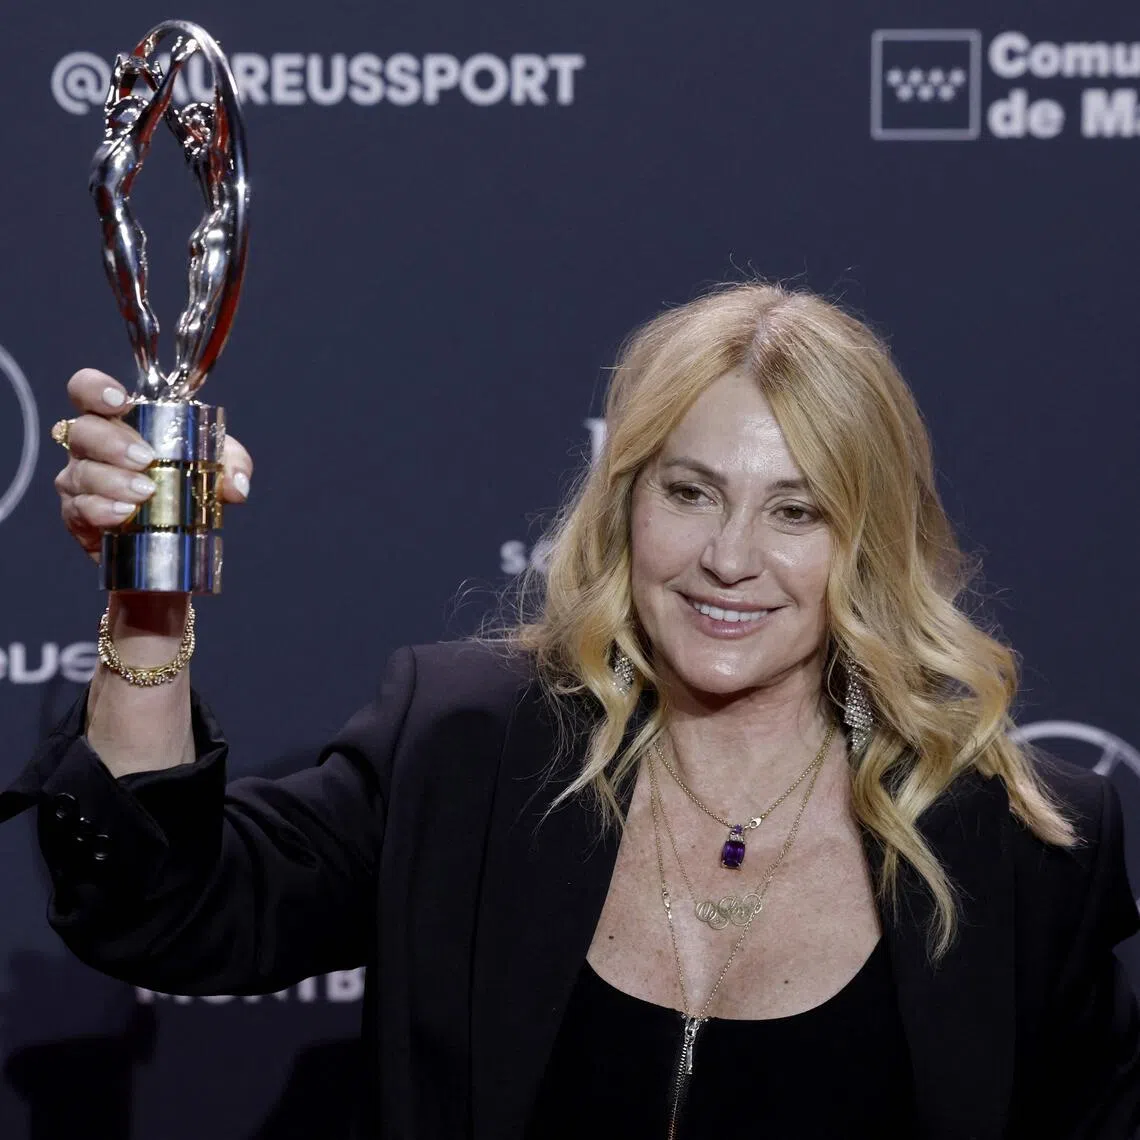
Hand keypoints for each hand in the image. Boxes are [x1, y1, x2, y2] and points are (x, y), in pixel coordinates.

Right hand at [56, 368, 252, 564]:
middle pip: (83, 431)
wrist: (172, 540)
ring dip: (113, 480)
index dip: (95, 389)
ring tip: (145, 492)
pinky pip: (80, 509)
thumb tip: (236, 484)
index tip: (119, 400)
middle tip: (145, 459)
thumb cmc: (186, 487)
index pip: (87, 391)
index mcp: (117, 422)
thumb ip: (232, 465)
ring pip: (82, 472)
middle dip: (112, 442)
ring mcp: (79, 480)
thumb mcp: (216, 468)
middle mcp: (89, 447)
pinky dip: (102, 510)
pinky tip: (124, 514)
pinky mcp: (78, 516)